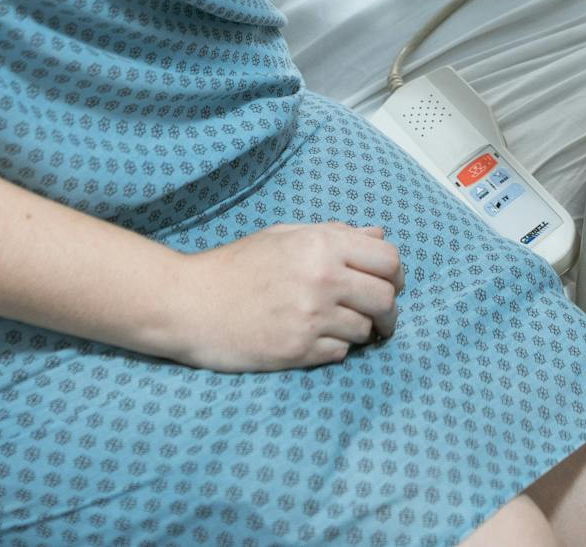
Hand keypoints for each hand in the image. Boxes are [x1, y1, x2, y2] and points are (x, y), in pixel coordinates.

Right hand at [167, 222, 402, 371]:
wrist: (189, 303)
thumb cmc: (235, 266)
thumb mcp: (284, 235)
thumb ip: (335, 233)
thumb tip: (378, 236)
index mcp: (321, 244)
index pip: (389, 260)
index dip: (396, 275)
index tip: (390, 285)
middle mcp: (322, 279)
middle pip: (387, 299)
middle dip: (389, 310)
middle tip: (380, 317)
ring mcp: (311, 318)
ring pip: (366, 330)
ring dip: (360, 330)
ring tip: (338, 326)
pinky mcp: (298, 351)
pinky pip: (341, 353)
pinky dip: (335, 348)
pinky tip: (315, 338)